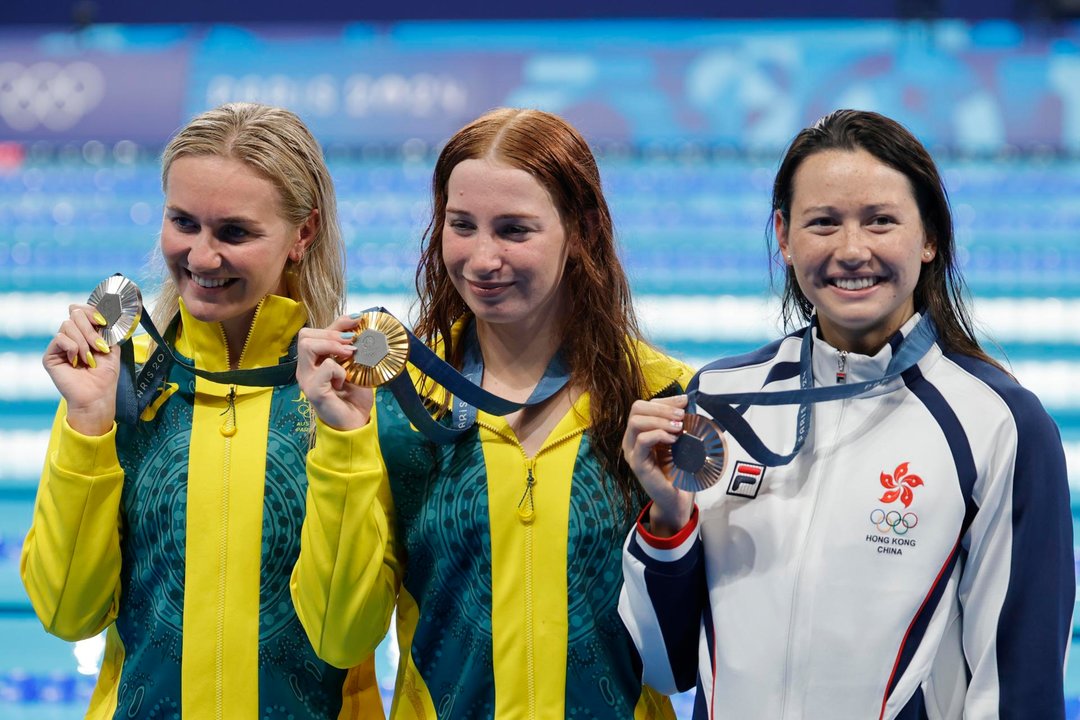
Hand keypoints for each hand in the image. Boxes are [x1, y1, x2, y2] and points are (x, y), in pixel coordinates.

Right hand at [42, 304, 121, 435]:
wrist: (97, 396)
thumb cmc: (105, 375)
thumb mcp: (111, 347)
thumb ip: (107, 329)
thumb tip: (105, 311)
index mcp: (85, 333)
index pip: (82, 310)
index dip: (92, 311)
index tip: (104, 322)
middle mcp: (71, 336)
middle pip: (75, 313)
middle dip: (90, 329)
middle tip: (99, 347)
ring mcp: (60, 345)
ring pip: (67, 325)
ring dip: (84, 342)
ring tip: (89, 359)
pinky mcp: (50, 355)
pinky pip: (59, 338)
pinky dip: (73, 348)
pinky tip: (76, 361)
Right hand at [297, 315, 373, 430]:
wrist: (356, 422)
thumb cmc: (354, 395)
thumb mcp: (354, 365)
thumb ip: (350, 347)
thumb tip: (359, 322)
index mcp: (313, 360)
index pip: (316, 332)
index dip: (337, 322)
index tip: (358, 319)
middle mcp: (305, 368)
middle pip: (305, 335)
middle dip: (333, 334)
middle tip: (352, 343)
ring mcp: (307, 379)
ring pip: (308, 345)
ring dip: (333, 346)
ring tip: (350, 355)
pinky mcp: (313, 390)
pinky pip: (325, 368)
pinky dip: (339, 369)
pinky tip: (344, 380)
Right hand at [622, 394, 694, 536]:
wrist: (677, 496)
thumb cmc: (678, 468)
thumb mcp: (680, 439)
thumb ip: (679, 421)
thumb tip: (686, 400)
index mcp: (640, 431)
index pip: (645, 405)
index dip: (665, 400)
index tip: (684, 402)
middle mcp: (631, 439)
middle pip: (637, 409)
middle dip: (662, 408)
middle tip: (681, 416)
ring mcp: (632, 451)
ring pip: (636, 421)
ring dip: (660, 420)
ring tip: (678, 428)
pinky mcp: (637, 463)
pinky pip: (642, 440)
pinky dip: (659, 434)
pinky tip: (673, 440)